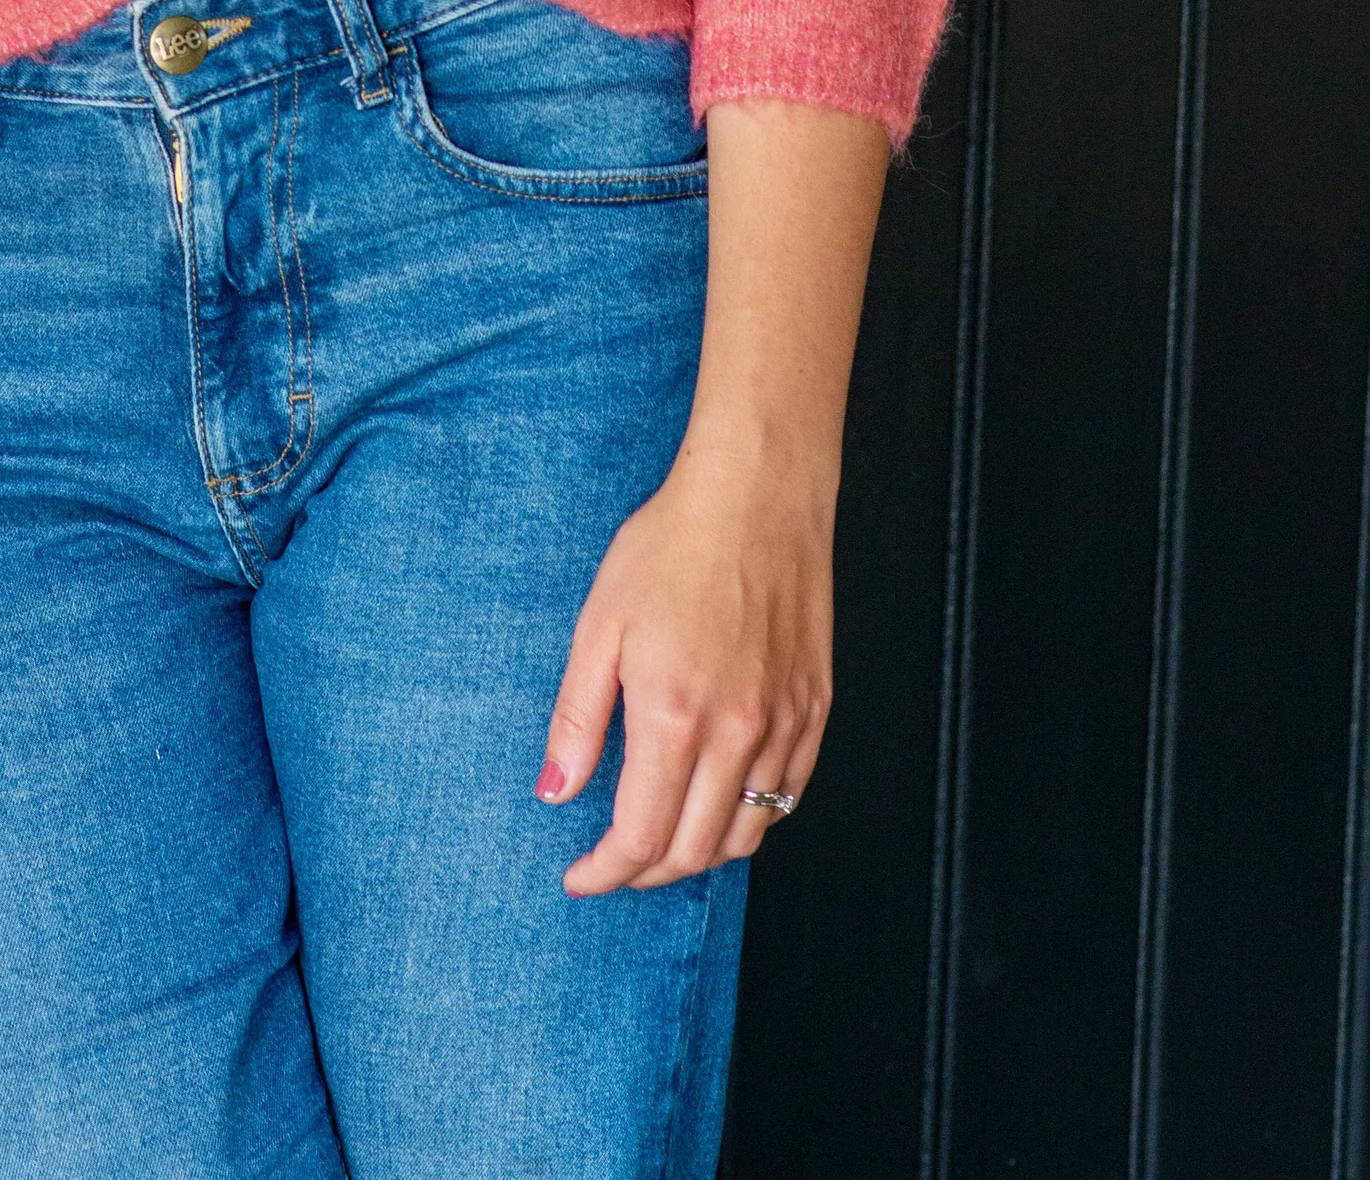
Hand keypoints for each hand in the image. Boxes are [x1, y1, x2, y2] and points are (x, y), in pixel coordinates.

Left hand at [538, 428, 833, 893]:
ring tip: (662, 838)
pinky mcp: (815, 709)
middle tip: (613, 862)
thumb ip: (577, 720)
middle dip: (644, 873)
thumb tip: (554, 794)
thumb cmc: (672, 546)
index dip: (605, 872)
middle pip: (693, 851)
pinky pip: (787, 797)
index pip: (641, 838)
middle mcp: (737, 733)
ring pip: (745, 836)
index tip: (580, 876)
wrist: (756, 494)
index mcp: (674, 716)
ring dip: (698, 854)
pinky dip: (750, 820)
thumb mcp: (599, 626)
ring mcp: (784, 725)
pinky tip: (719, 802)